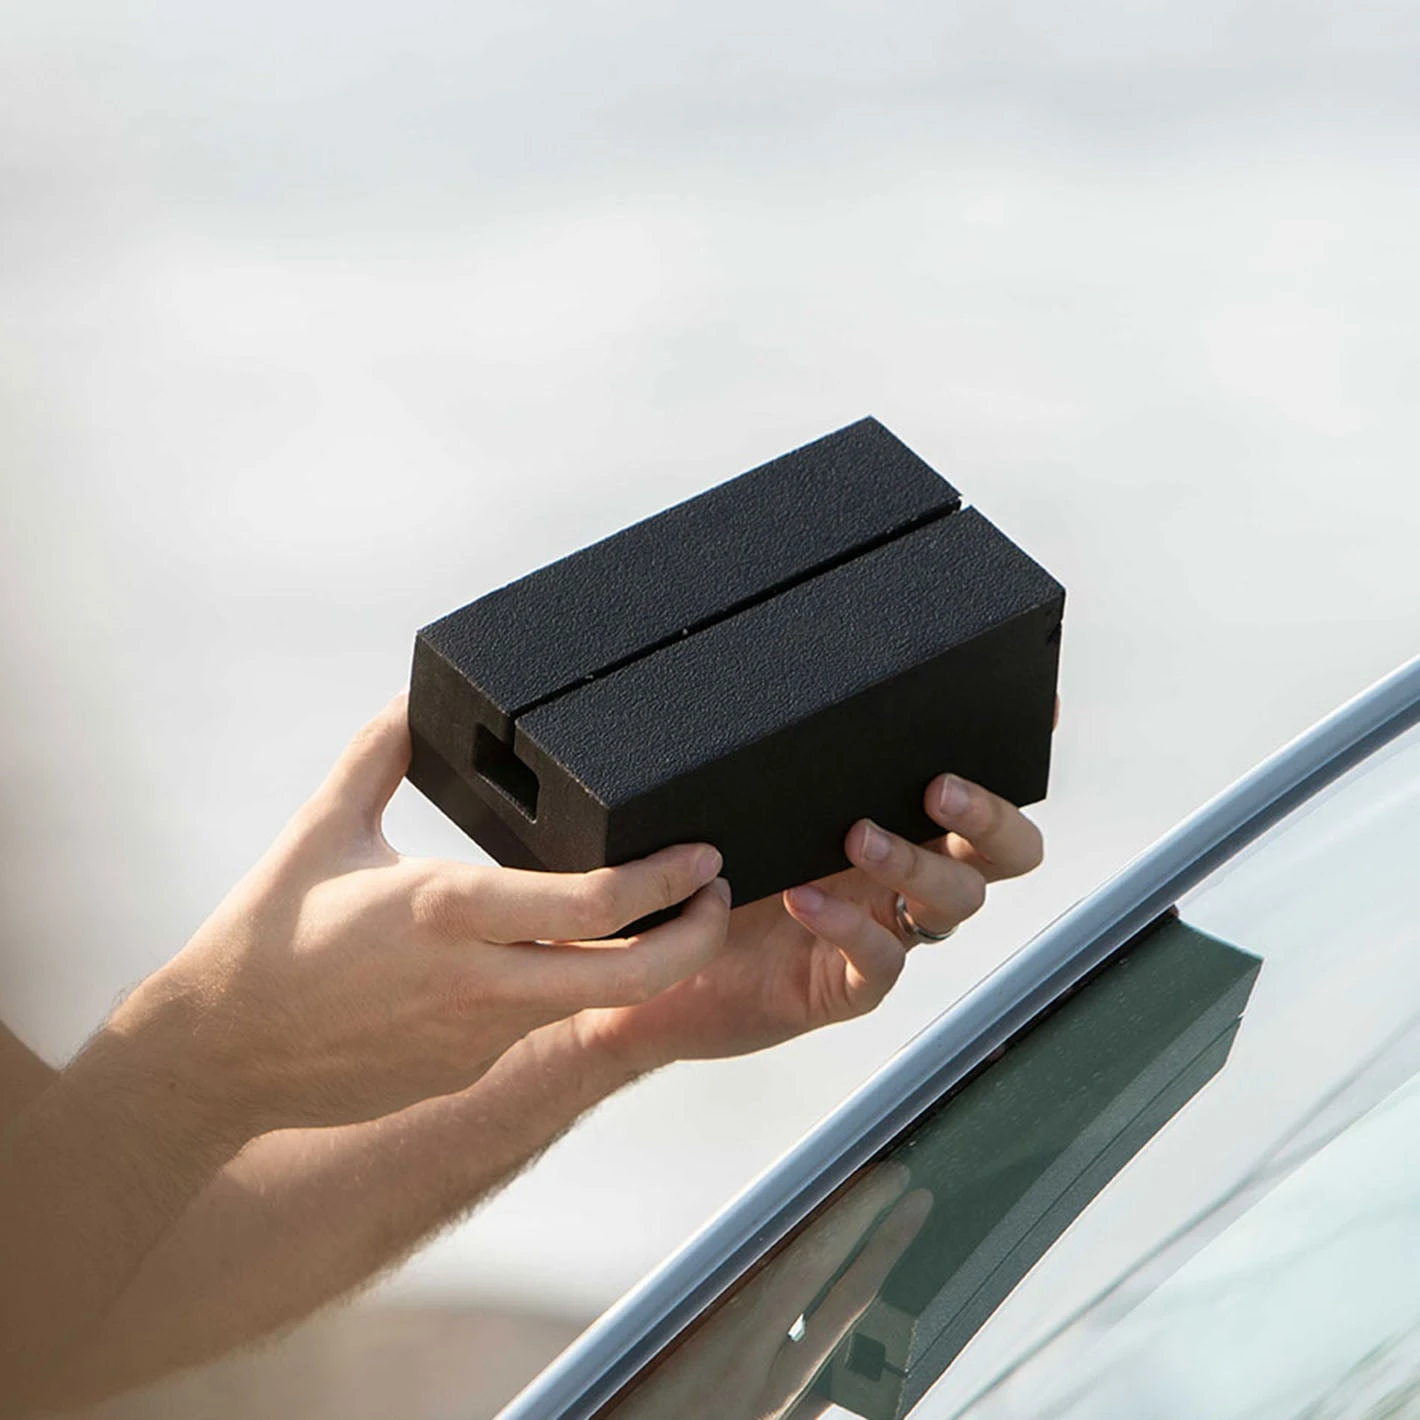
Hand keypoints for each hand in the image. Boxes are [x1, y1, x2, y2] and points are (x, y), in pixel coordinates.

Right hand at [111, 695, 732, 1134]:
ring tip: (660, 913)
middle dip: (696, 937)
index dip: (667, 880)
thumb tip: (412, 702)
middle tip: (717, 893)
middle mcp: (477, 982)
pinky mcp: (466, 1067)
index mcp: (448, 911)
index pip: (594, 904)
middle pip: (632, 977)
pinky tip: (564, 954)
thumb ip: (376, 754)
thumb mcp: (322, 828)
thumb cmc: (266, 936)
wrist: (217, 1056)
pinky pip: (538, 1022)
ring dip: (643, 962)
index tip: (701, 853)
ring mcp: (477, 1037)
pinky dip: (569, 986)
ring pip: (593, 1002)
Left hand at [573, 741, 1050, 1072]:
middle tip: (941, 789)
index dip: (1017, 763)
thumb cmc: (711, 877)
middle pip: (1004, 857)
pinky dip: (847, 927)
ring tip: (858, 836)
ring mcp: (882, 933)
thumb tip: (793, 686)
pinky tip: (806, 899)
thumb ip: (790, 766)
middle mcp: (904, 882)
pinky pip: (878, 964)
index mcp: (899, 831)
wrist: (657, 963)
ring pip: (951, 905)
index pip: (979, 799)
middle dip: (988, 819)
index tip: (1035, 715)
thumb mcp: (752, 807)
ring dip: (913, 863)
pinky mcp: (845, 986)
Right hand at [610, 1165, 930, 1419]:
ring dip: (875, 1291)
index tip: (890, 1176)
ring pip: (847, 1343)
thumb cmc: (632, 1406)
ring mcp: (783, 1413)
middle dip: (889, 1243)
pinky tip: (861, 1328)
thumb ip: (713, 1303)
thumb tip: (766, 1256)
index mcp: (734, 1345)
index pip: (812, 1261)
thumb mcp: (661, 1344)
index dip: (857, 1214)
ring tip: (897, 1247)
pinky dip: (849, 1349)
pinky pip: (829, 1386)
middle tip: (920, 1197)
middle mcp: (771, 1382)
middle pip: (847, 1300)